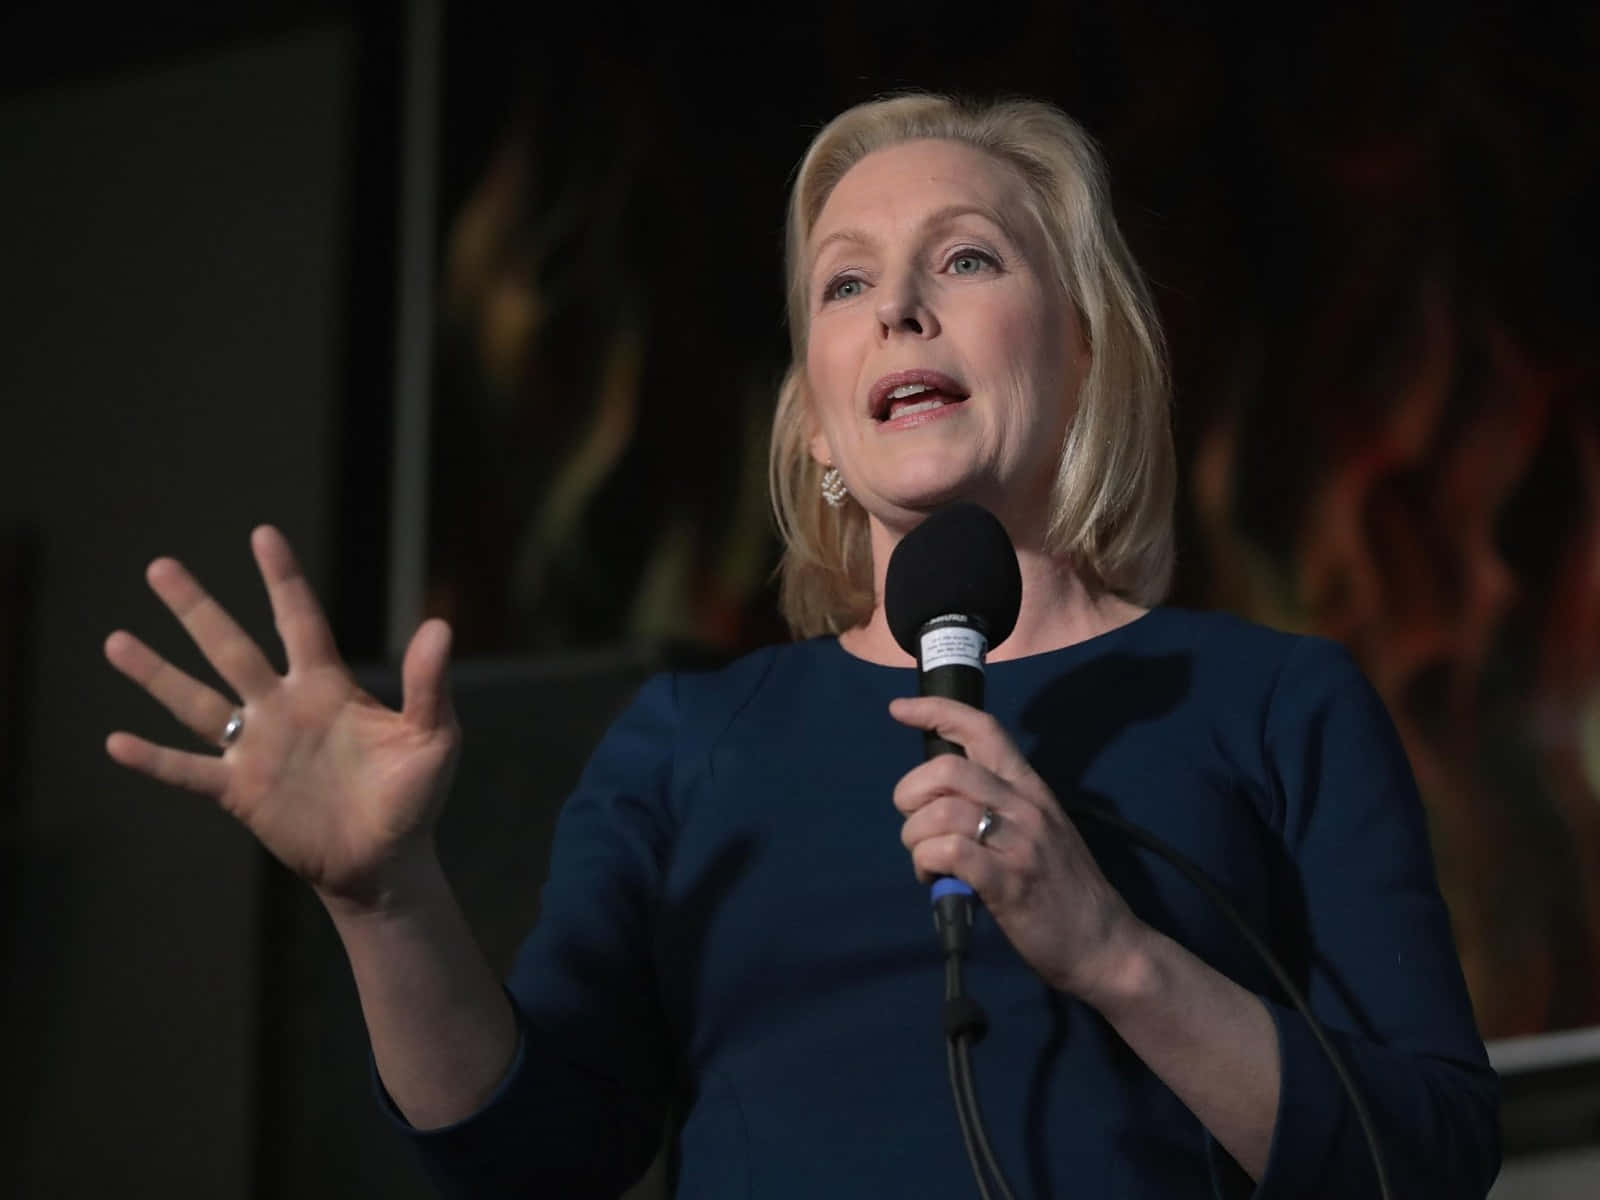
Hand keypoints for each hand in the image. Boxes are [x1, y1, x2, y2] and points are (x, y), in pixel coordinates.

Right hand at [104, 526, 460, 913]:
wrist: (388, 860)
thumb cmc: (414, 796)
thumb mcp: (432, 738)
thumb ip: (429, 685)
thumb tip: (440, 626)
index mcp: (328, 687)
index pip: (299, 620)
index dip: (281, 579)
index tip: (262, 534)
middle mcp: (284, 707)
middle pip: (232, 648)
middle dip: (197, 609)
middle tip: (159, 567)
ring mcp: (258, 748)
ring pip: (198, 702)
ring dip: (157, 674)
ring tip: (115, 641)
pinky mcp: (242, 792)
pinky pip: (190, 771)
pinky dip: (154, 759)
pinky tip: (115, 742)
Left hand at [889, 695, 1144, 1002]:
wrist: (1106, 944)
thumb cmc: (1064, 888)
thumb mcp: (1039, 829)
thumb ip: (998, 805)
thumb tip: (940, 796)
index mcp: (1030, 788)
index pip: (982, 729)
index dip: (936, 711)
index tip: (899, 710)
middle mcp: (1025, 806)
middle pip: (948, 768)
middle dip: (910, 792)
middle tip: (914, 821)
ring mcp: (1019, 843)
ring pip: (941, 812)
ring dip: (916, 837)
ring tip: (925, 859)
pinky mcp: (1009, 883)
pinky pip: (948, 853)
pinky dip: (926, 863)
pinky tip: (933, 878)